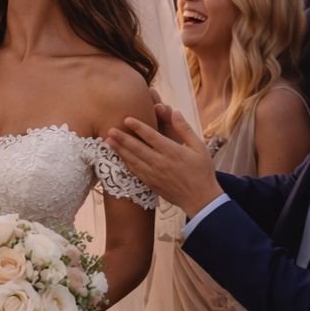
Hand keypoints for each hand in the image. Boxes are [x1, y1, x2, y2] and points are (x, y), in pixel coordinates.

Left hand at [104, 103, 221, 216]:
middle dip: (122, 138)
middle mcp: (161, 163)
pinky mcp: (151, 183)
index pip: (151, 136)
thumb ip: (184, 129)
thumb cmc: (202, 171)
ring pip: (133, 160)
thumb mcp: (199, 147)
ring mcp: (154, 174)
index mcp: (173, 152)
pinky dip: (125, 164)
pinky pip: (135, 172)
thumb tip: (174, 111)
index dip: (138, 127)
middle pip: (137, 148)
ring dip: (119, 150)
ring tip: (107, 141)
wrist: (200, 199)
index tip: (127, 119)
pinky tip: (118, 157)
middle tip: (109, 129)